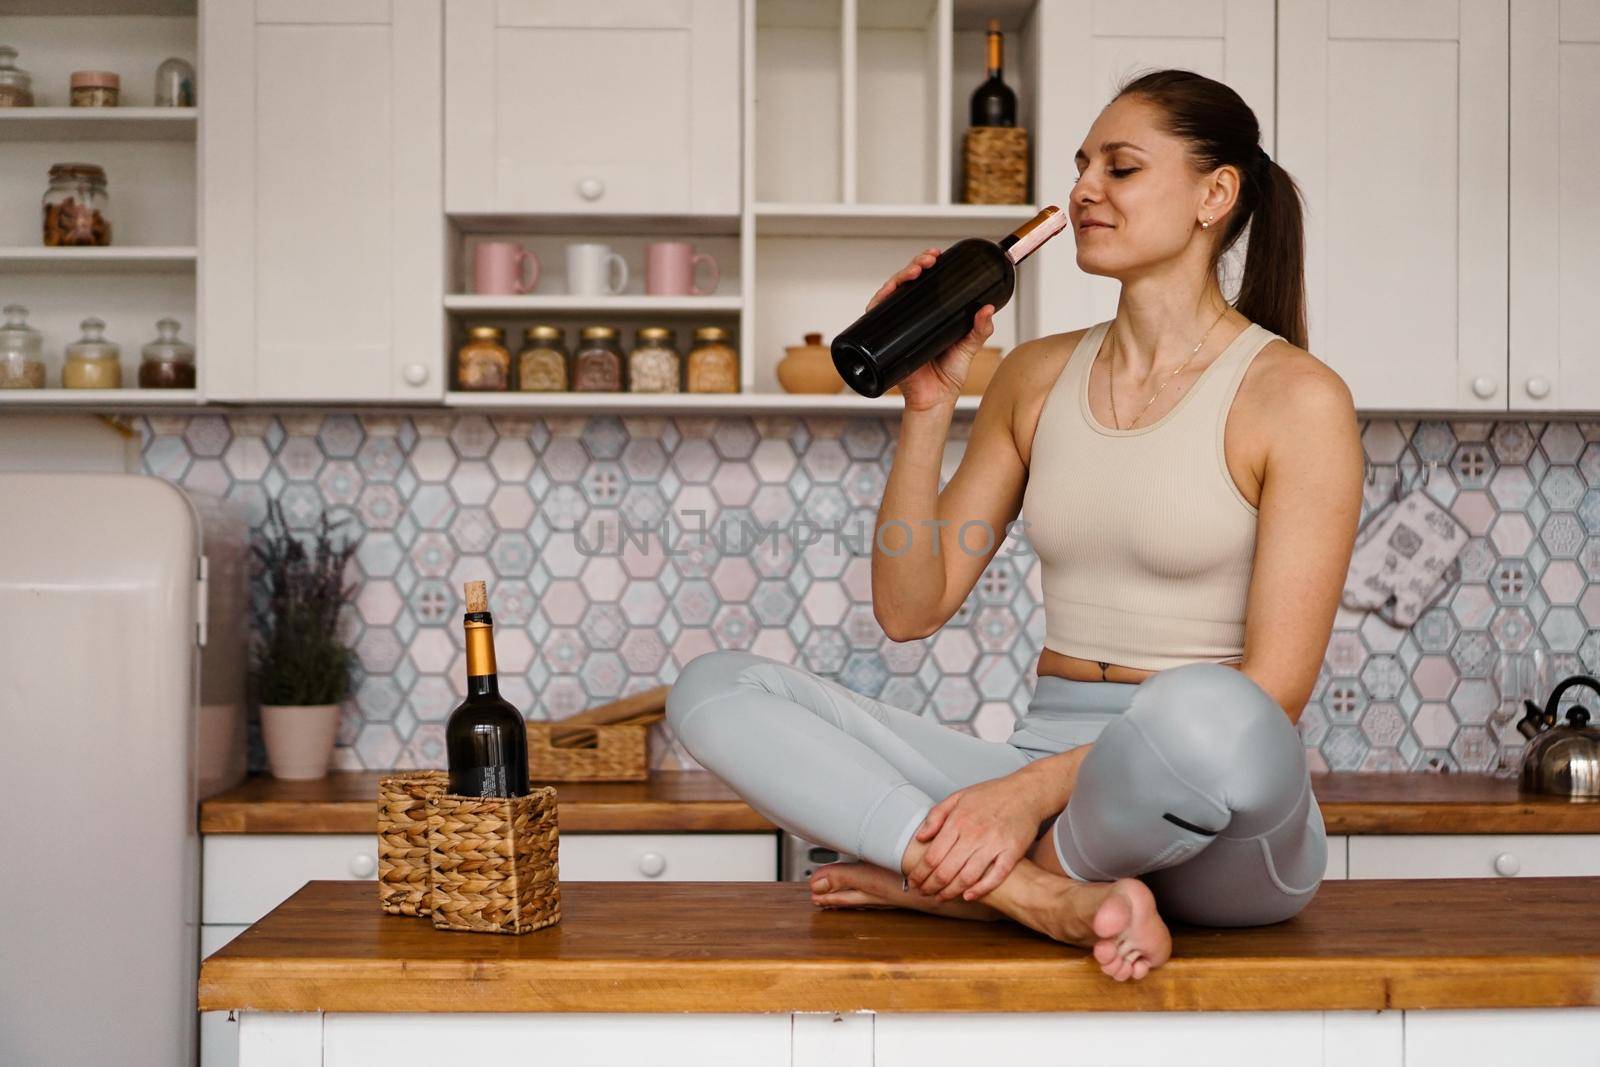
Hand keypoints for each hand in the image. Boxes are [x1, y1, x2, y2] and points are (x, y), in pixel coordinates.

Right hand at [865, 248, 995, 411]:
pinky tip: (888, 291)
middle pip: (907, 283)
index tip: (937, 257)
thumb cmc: (948, 376)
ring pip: (892, 293)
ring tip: (916, 270)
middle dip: (915, 265)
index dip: (927, 265)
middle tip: (929, 261)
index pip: (925, 283)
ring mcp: (896, 326)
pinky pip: (876, 314)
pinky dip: (879, 300)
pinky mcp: (883, 338)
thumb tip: (988, 309)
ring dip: (900, 276)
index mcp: (929, 314)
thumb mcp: (968, 347)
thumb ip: (980, 329)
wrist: (934, 399)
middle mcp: (910, 317)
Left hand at [906, 774, 1048, 902]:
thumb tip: (920, 837)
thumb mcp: (958, 797)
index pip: (932, 856)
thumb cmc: (991, 795)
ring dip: (950, 892)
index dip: (920, 873)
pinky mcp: (1012, 852)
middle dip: (931, 886)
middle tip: (923, 893)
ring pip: (967, 877)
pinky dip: (981, 890)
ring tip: (941, 897)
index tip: (914, 881)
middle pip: (946, 870)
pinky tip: (968, 896)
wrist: (1025, 792)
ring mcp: (994, 844)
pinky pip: (995, 877)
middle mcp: (974, 834)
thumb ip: (936, 816)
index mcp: (958, 821)